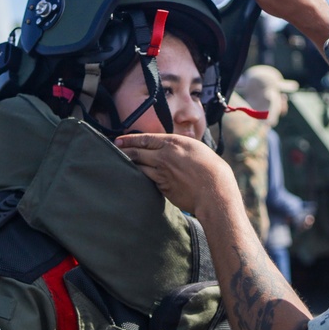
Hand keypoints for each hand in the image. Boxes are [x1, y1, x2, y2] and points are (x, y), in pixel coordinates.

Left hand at [115, 133, 239, 218]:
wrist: (215, 191)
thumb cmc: (212, 170)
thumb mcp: (197, 150)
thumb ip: (182, 147)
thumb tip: (174, 145)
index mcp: (175, 142)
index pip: (146, 138)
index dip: (130, 139)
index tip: (119, 140)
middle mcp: (165, 155)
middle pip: (137, 152)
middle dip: (123, 151)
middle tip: (113, 151)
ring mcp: (162, 172)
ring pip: (138, 167)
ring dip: (129, 166)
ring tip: (119, 165)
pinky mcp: (162, 187)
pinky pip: (147, 181)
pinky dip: (139, 179)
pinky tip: (133, 180)